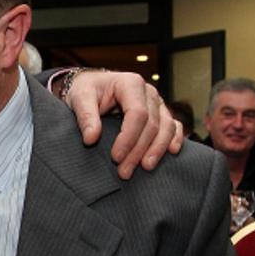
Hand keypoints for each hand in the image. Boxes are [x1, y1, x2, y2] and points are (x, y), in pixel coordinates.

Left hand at [61, 70, 184, 177]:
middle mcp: (149, 92)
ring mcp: (158, 103)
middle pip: (151, 124)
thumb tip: (91, 139)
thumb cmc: (87, 91)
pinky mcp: (161, 113)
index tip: (116, 158)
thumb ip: (85, 116)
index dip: (128, 138)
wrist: (94, 87)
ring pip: (166, 127)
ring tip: (145, 168)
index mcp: (130, 83)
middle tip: (124, 172)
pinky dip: (174, 139)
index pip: (137, 113)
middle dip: (139, 151)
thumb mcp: (80, 98)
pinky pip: (174, 126)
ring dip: (157, 150)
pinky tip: (171, 152)